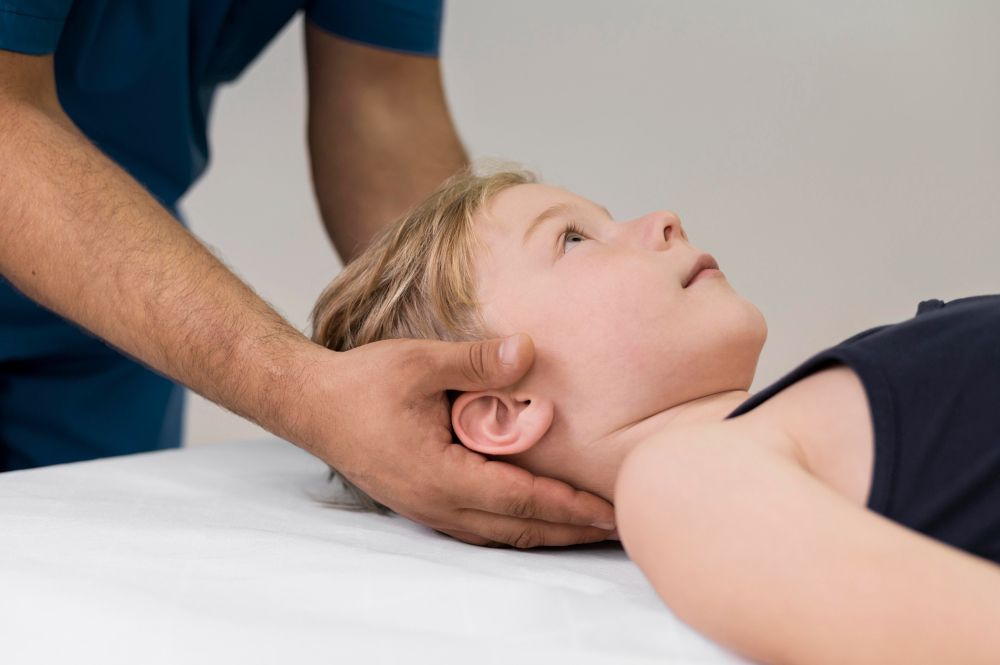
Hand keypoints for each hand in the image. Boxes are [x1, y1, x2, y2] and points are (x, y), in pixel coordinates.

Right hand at [298, 333, 615, 547]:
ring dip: (547, 533)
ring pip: (501, 534)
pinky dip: (517, 527)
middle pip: (519, 529)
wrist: (310, 404)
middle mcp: (437, 504)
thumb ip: (477, 361)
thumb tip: (529, 351)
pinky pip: (480, 527)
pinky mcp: (423, 503)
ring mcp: (428, 509)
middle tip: (618, 527)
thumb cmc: (360, 383)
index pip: (523, 500)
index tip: (612, 511)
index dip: (571, 507)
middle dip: (571, 531)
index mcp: (441, 476)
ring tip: (588, 527)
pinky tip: (536, 517)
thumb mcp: (421, 363)